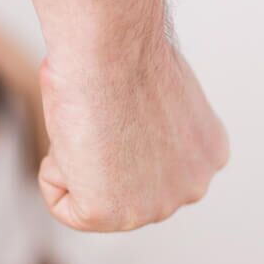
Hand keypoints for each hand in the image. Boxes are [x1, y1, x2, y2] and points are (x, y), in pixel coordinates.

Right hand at [37, 47, 228, 231]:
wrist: (111, 49)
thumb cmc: (126, 56)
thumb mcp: (161, 99)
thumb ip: (154, 130)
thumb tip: (124, 132)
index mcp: (209, 156)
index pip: (148, 169)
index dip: (120, 135)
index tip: (122, 109)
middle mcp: (191, 188)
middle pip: (120, 188)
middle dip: (102, 156)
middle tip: (103, 117)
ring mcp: (154, 207)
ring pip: (90, 195)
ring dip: (80, 161)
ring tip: (93, 126)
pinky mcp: (109, 214)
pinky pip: (61, 202)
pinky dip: (55, 170)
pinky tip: (76, 138)